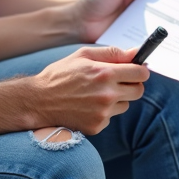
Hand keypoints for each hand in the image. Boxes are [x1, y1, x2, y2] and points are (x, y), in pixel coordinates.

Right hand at [28, 46, 149, 134]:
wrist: (38, 101)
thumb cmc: (59, 75)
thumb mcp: (83, 56)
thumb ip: (112, 53)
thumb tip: (136, 52)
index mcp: (105, 73)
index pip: (140, 73)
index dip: (139, 70)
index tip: (134, 70)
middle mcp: (107, 95)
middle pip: (139, 91)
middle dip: (132, 85)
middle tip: (118, 82)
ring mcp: (102, 113)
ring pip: (125, 105)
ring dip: (117, 99)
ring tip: (95, 94)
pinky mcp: (97, 126)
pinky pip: (110, 117)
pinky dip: (103, 112)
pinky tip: (86, 106)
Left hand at [70, 0, 161, 42]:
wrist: (79, 24)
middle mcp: (140, 9)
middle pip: (163, 9)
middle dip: (177, 10)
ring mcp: (138, 25)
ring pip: (158, 25)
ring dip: (169, 27)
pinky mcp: (133, 39)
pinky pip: (147, 40)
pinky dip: (156, 41)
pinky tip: (169, 43)